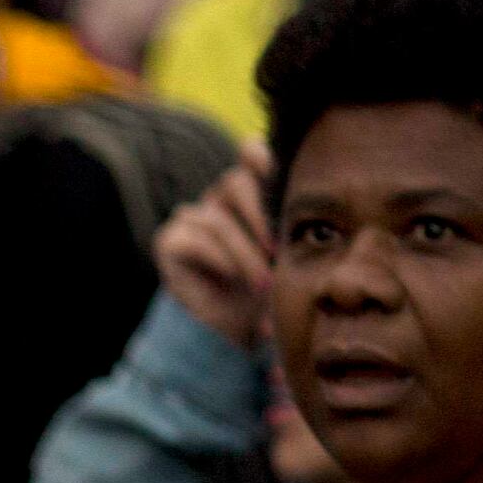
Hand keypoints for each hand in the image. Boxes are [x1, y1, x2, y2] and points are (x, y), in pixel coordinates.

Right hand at [153, 144, 276, 349]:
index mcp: (246, 196)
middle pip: (233, 182)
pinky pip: (198, 240)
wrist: (229, 328)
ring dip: (244, 254)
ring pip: (219, 221)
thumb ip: (290, 218)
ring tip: (260, 282)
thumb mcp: (285, 250)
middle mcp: (215, 201)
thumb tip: (313, 190)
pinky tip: (231, 279)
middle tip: (275, 250)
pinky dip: (220, 260)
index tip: (271, 165)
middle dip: (258, 215)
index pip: (248, 155)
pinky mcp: (169, 241)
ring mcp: (189, 219)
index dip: (257, 154)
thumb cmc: (261, 286)